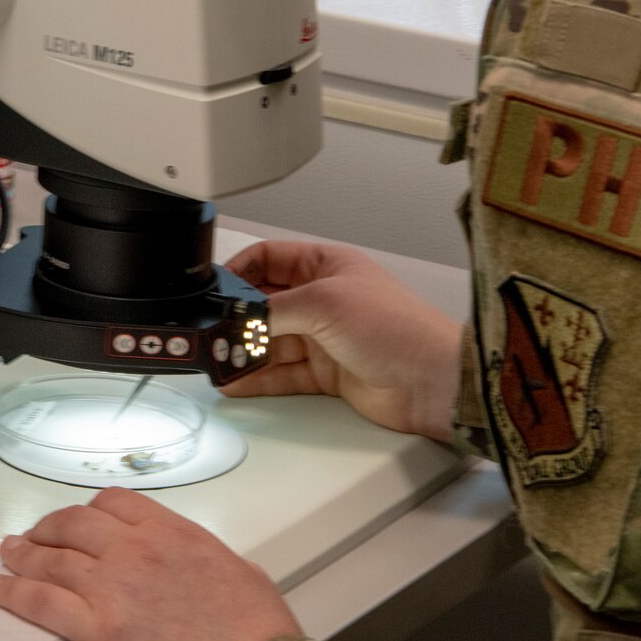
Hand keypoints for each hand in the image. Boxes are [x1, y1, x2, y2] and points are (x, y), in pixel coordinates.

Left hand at [0, 487, 299, 640]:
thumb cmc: (255, 630)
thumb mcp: (240, 571)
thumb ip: (206, 559)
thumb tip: (204, 567)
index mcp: (173, 533)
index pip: (115, 502)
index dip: (89, 508)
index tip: (81, 517)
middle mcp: (136, 551)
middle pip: (74, 524)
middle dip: (49, 527)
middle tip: (35, 534)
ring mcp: (113, 587)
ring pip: (52, 558)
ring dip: (24, 555)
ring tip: (10, 554)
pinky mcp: (97, 629)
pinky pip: (42, 602)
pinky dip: (15, 592)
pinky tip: (2, 588)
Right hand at [222, 240, 462, 441]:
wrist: (430, 380)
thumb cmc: (396, 327)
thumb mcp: (325, 303)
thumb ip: (275, 310)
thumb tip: (240, 317)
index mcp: (327, 266)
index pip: (271, 258)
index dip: (240, 270)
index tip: (215, 288)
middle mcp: (324, 299)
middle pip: (267, 304)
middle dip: (238, 317)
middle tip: (211, 332)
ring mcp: (325, 337)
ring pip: (272, 342)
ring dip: (244, 351)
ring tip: (217, 362)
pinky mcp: (327, 373)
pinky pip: (282, 373)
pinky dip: (258, 378)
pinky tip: (237, 382)